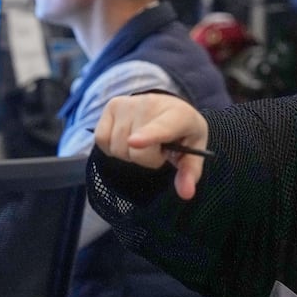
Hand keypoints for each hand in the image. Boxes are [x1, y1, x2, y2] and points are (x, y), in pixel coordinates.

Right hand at [94, 94, 208, 199]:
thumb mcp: (194, 152)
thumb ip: (190, 173)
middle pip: (137, 151)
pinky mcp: (112, 105)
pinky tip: (127, 140)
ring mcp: (129, 103)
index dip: (148, 136)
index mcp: (179, 116)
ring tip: (144, 143)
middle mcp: (151, 104)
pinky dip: (112, 147)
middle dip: (146, 159)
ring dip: (129, 154)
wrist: (170, 109)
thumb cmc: (182, 133)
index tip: (134, 143)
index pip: (162, 128)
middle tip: (158, 149)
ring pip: (118, 148)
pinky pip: (102, 140)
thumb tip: (186, 194)